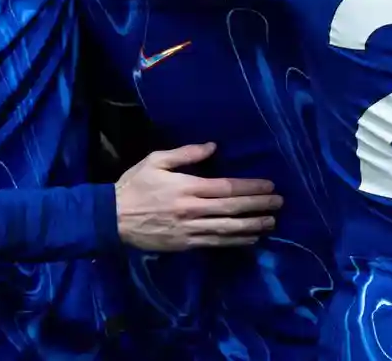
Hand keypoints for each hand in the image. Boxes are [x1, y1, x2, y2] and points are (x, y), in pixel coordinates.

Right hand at [115, 142, 281, 250]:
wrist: (111, 219)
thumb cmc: (134, 185)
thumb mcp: (155, 160)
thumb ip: (185, 153)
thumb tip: (212, 146)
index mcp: (187, 187)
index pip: (227, 188)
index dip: (250, 187)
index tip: (269, 185)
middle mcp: (193, 210)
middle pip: (233, 209)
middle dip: (258, 206)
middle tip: (279, 203)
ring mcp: (190, 230)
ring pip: (228, 229)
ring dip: (253, 226)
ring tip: (271, 222)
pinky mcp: (186, 245)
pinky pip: (216, 243)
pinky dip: (235, 241)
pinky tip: (250, 239)